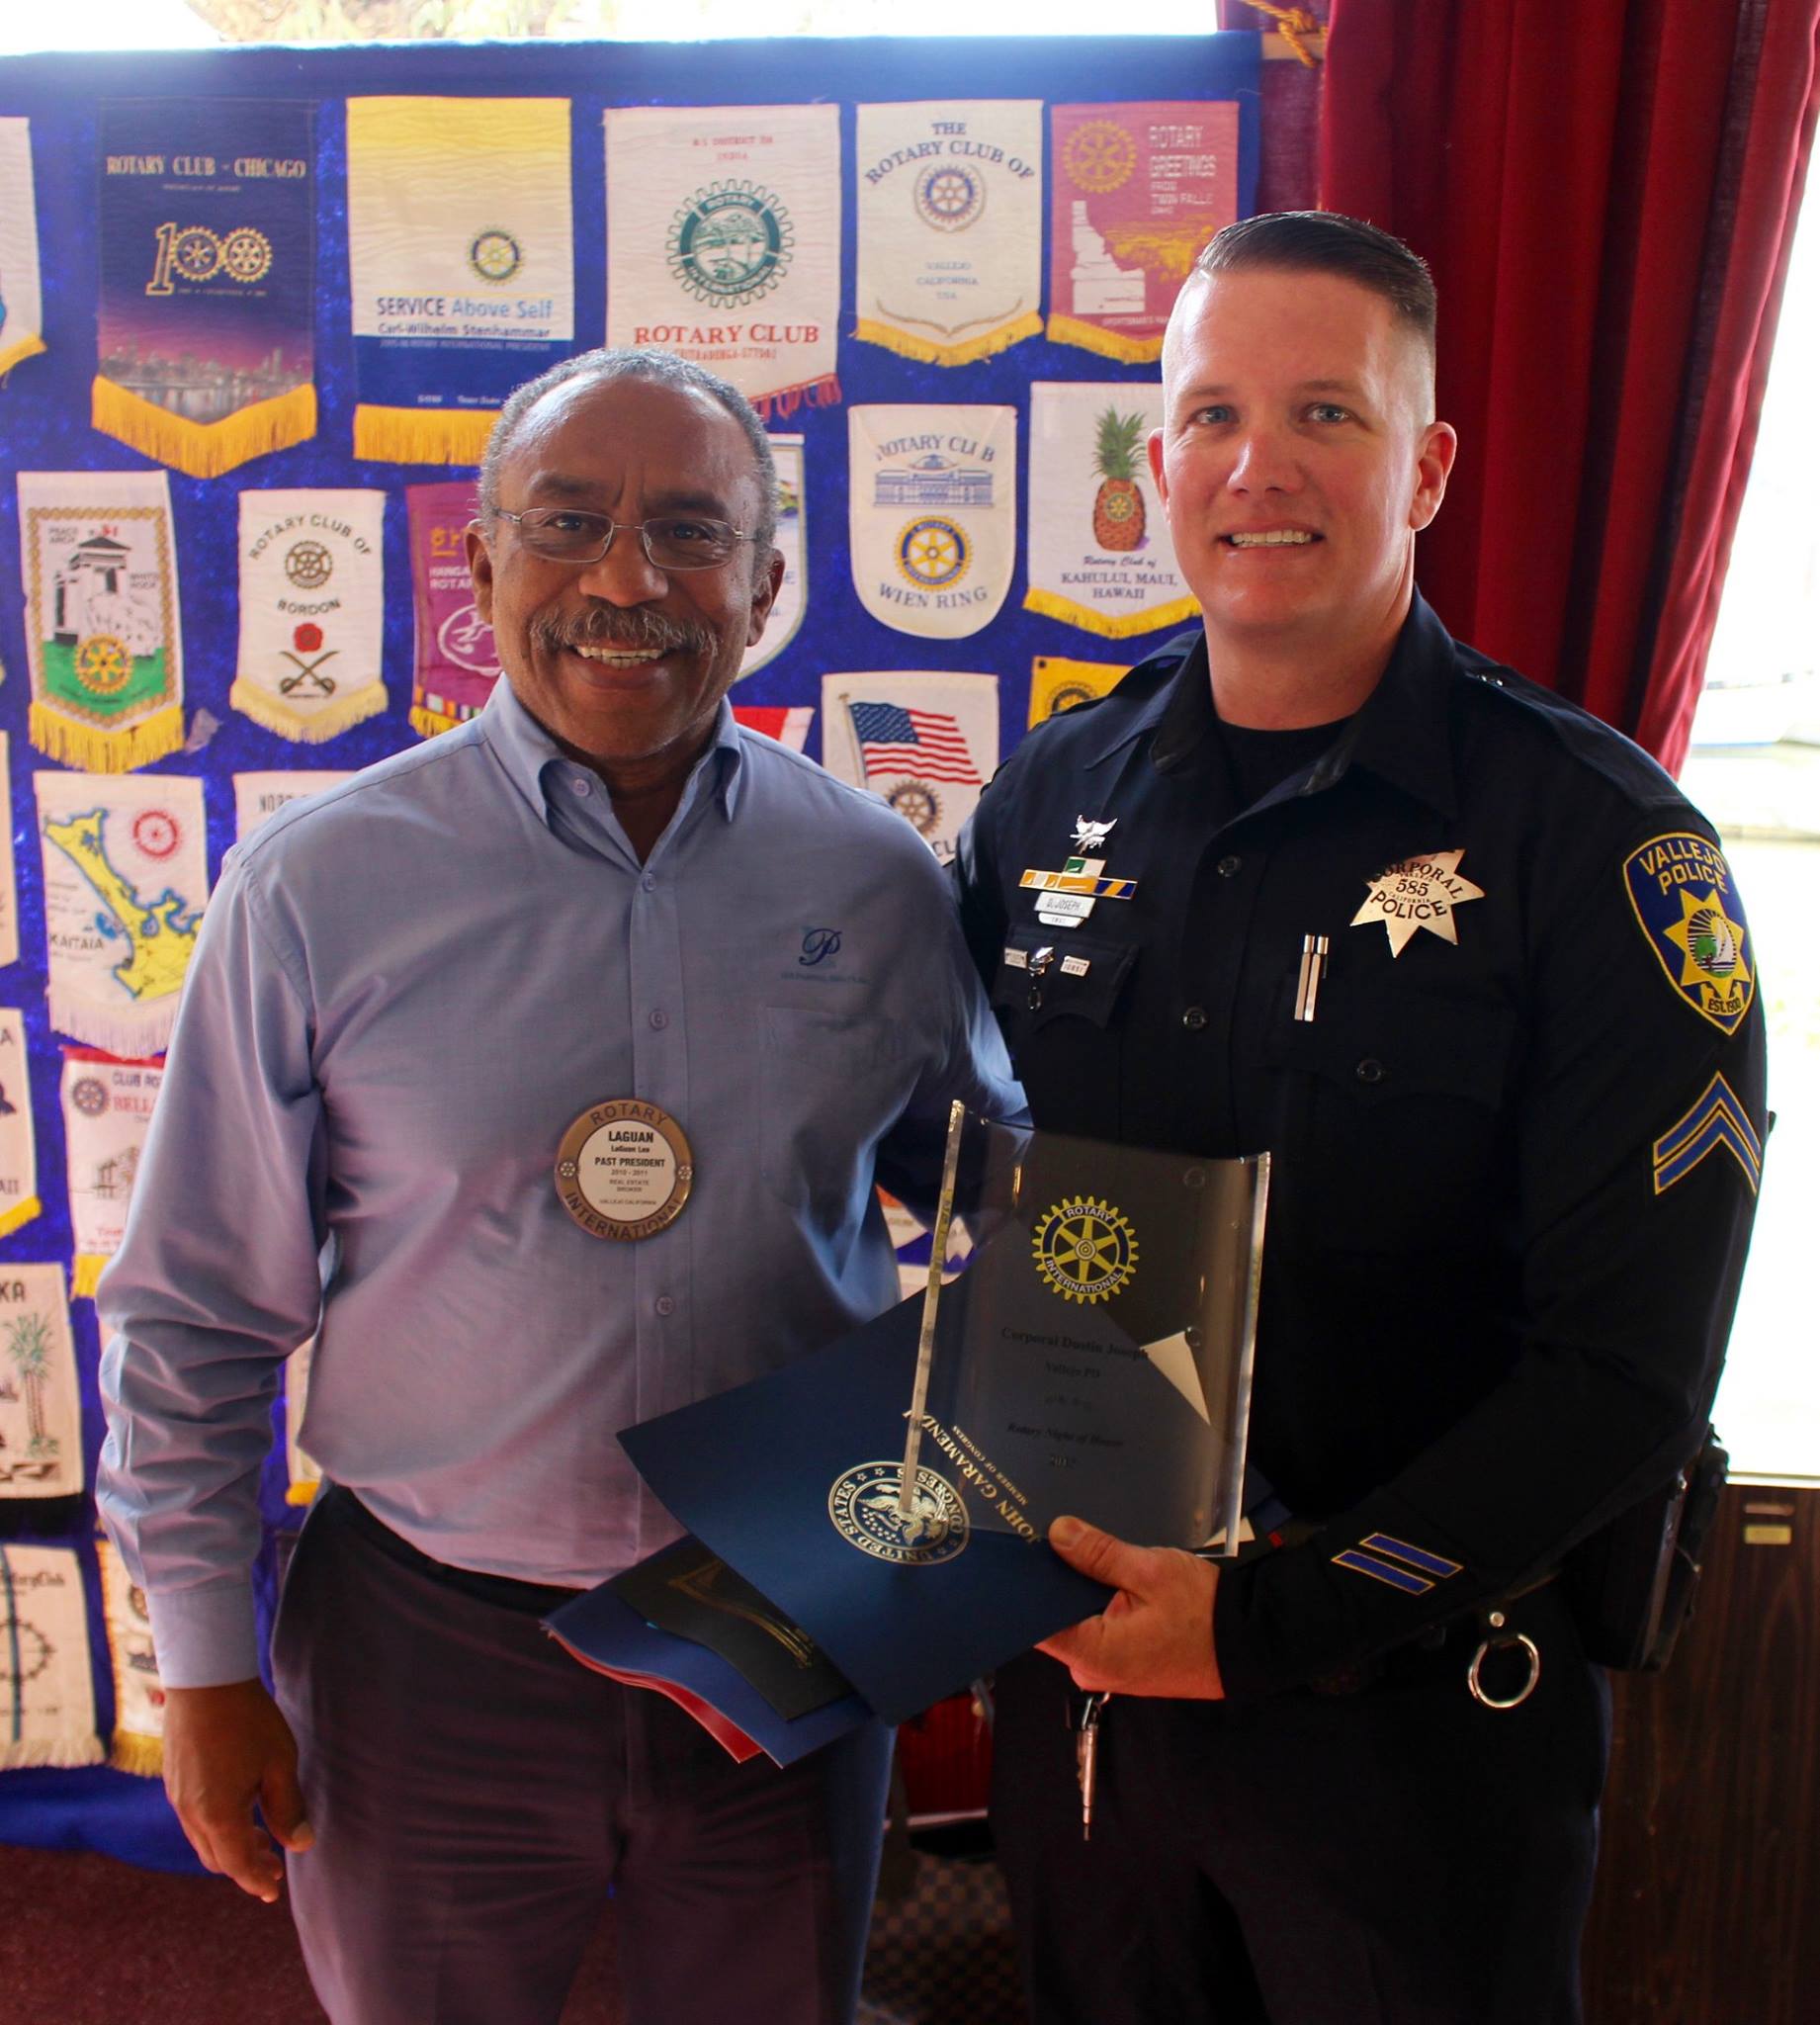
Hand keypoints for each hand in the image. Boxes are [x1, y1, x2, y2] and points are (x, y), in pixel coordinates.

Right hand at [161, 1679, 313, 1900]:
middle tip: (273, 1868)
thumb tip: (301, 1844)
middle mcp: (190, 1812)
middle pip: (216, 1857)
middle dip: (244, 1867)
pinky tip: (239, 1810)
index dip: (256, 1880)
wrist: (205, 1679)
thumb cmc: (248, 1720)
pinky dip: (217, 1826)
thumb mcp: (278, 1763)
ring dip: (230, 1845)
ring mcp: (177, 1796)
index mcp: (217, 1814)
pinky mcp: (173, 1779)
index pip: (236, 1864)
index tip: (273, 1892)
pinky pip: (194, 1818)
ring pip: (203, 1838)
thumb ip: (287, 1808)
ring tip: (261, 1839)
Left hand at [1037, 1515, 1224, 1699]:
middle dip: (1058, 1577)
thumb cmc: (1204, 1611)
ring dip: (1082, 1586)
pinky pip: (1098, 1625)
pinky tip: (1105, 1568)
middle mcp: (1092, 1668)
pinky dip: (1100, 1599)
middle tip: (1052, 1532)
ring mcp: (1108, 1667)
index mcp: (1093, 1654)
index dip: (1027, 1585)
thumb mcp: (1151, 1571)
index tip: (1020, 1550)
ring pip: (1078, 1618)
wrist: (1249, 1642)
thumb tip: (1057, 1533)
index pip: (1036, 1622)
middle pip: (1056, 1616)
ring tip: (1080, 1543)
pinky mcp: (1123, 1660)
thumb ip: (1099, 1554)